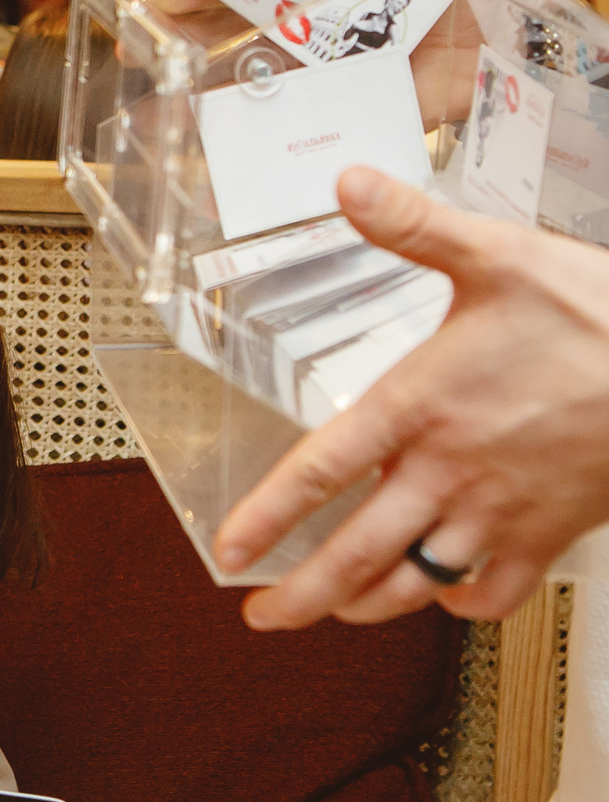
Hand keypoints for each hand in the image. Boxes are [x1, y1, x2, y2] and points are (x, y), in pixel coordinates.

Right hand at [144, 0, 478, 125]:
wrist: (511, 47)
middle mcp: (300, 31)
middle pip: (226, 34)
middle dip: (177, 37)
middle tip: (140, 43)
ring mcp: (314, 79)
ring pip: (242, 86)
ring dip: (192, 97)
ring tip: (155, 104)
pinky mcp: (339, 121)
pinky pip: (288, 138)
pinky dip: (247, 156)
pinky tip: (210, 164)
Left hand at [213, 167, 608, 627]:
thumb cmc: (601, 312)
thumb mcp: (498, 254)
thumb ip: (414, 226)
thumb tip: (348, 184)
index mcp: (421, 406)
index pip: (322, 470)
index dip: (269, 515)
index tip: (229, 553)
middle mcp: (452, 469)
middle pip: (359, 551)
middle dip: (303, 593)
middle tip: (263, 617)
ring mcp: (503, 510)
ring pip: (419, 580)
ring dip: (369, 604)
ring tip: (333, 611)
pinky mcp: (553, 533)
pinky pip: (498, 592)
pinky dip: (464, 603)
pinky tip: (444, 593)